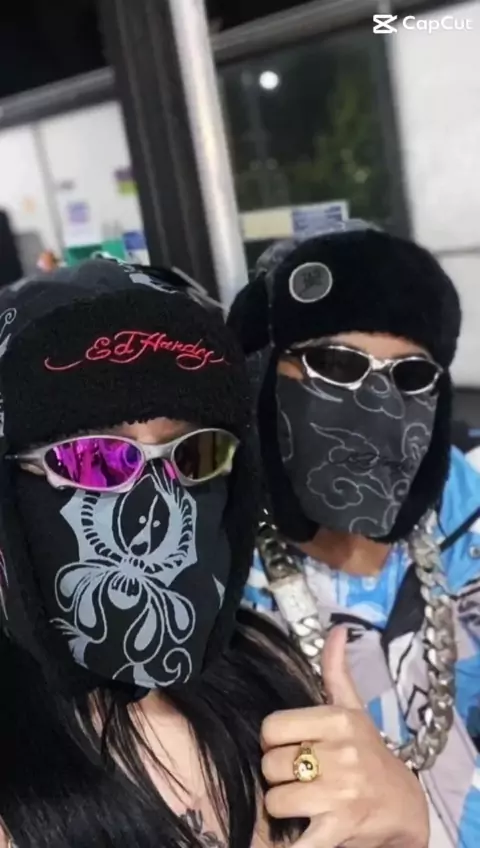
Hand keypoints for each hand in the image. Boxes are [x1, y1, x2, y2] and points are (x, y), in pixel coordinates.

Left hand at [261, 627, 428, 847]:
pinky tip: (293, 834)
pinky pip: (295, 839)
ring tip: (303, 801)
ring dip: (284, 806)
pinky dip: (289, 843)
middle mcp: (341, 753)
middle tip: (299, 777)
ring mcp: (340, 792)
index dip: (274, 741)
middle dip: (279, 775)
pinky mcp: (338, 829)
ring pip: (275, 799)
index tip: (290, 746)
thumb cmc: (369, 754)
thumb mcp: (354, 710)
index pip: (271, 727)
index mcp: (339, 720)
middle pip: (270, 765)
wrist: (404, 807)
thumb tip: (336, 628)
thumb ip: (336, 671)